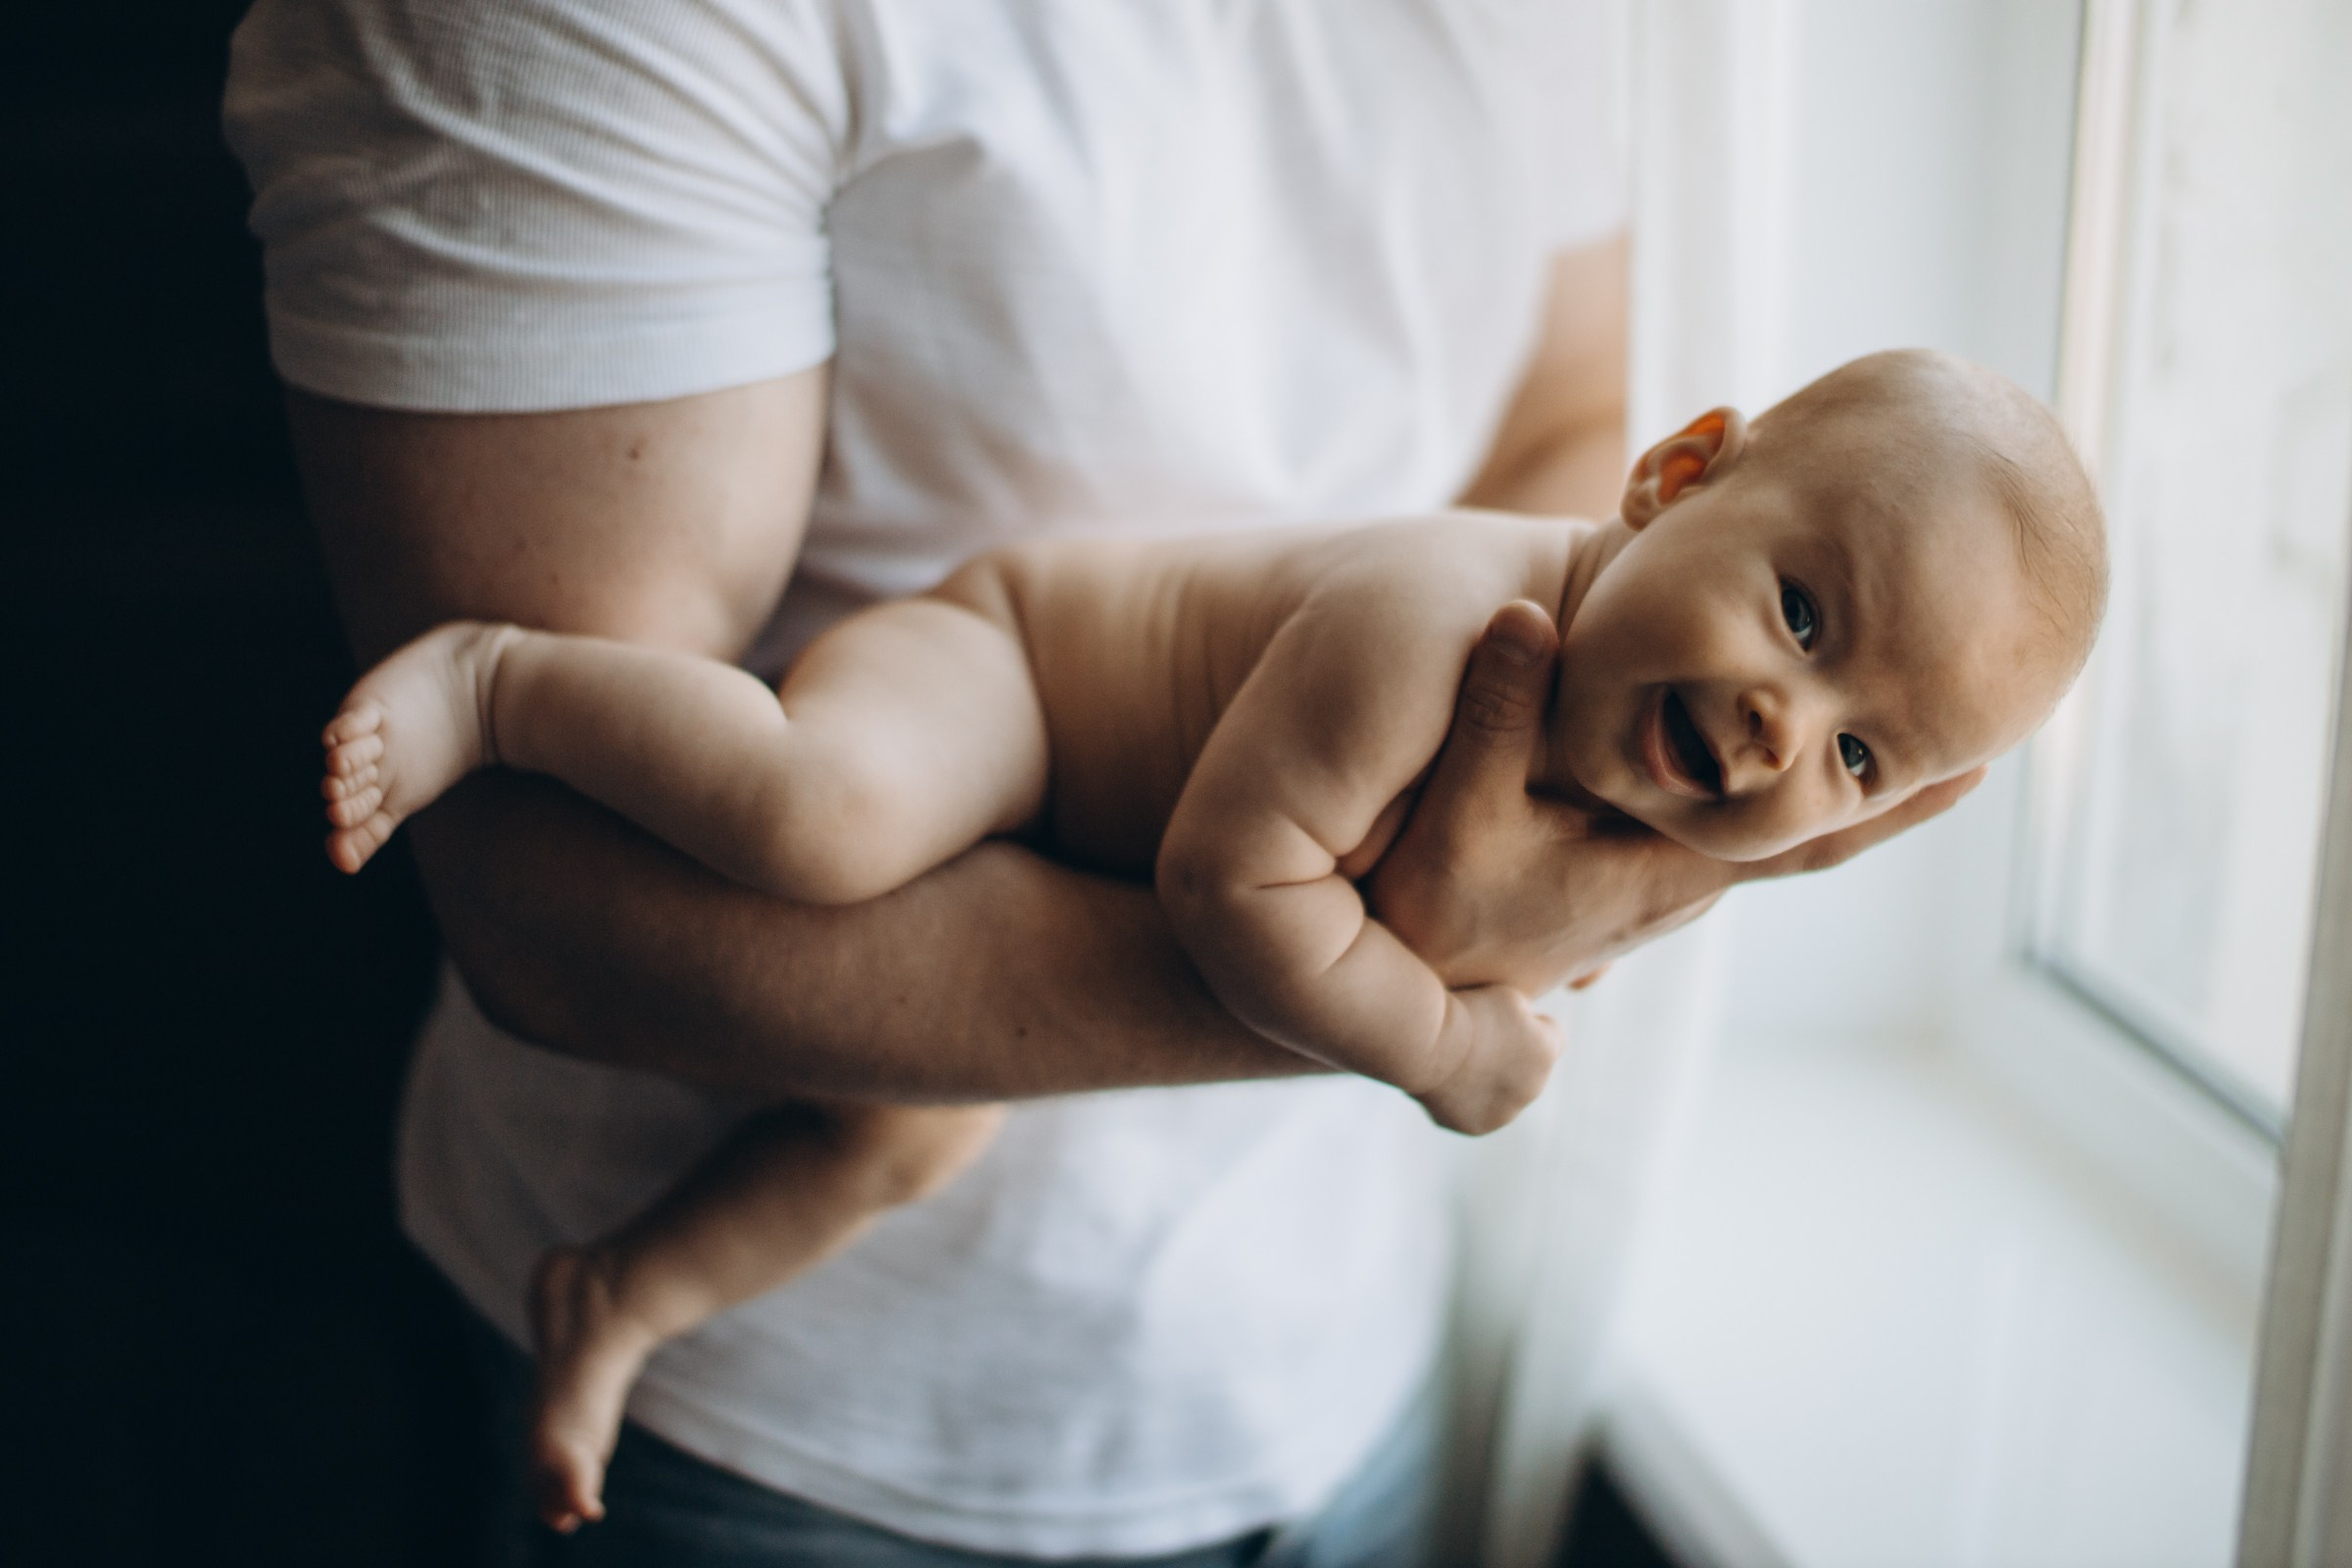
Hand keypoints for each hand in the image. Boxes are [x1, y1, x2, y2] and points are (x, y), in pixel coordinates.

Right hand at [1366, 600, 1985, 993]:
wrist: (1384, 974)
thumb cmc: (1426, 912)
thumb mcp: (1455, 818)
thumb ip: (1497, 720)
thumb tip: (1530, 618)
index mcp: (1659, 874)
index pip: (1804, 837)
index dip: (1889, 805)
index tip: (1982, 764)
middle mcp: (1669, 881)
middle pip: (1802, 830)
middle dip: (1881, 784)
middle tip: (1975, 716)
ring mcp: (1641, 877)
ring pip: (1755, 823)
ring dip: (1821, 780)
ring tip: (1886, 708)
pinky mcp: (1606, 860)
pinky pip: (1702, 813)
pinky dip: (1749, 775)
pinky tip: (1754, 732)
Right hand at [1420, 985, 1563, 1135]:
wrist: (1424, 1041)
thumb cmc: (1464, 1009)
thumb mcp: (1507, 995)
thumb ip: (1526, 1014)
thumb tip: (1526, 1025)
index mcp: (1546, 1053)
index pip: (1552, 1035)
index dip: (1529, 1022)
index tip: (1502, 1015)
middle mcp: (1533, 1089)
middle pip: (1528, 1069)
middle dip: (1510, 1055)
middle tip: (1475, 1036)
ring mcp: (1504, 1114)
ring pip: (1503, 1094)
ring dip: (1488, 1079)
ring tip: (1457, 1058)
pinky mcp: (1474, 1127)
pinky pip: (1475, 1110)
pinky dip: (1464, 1097)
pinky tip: (1446, 1078)